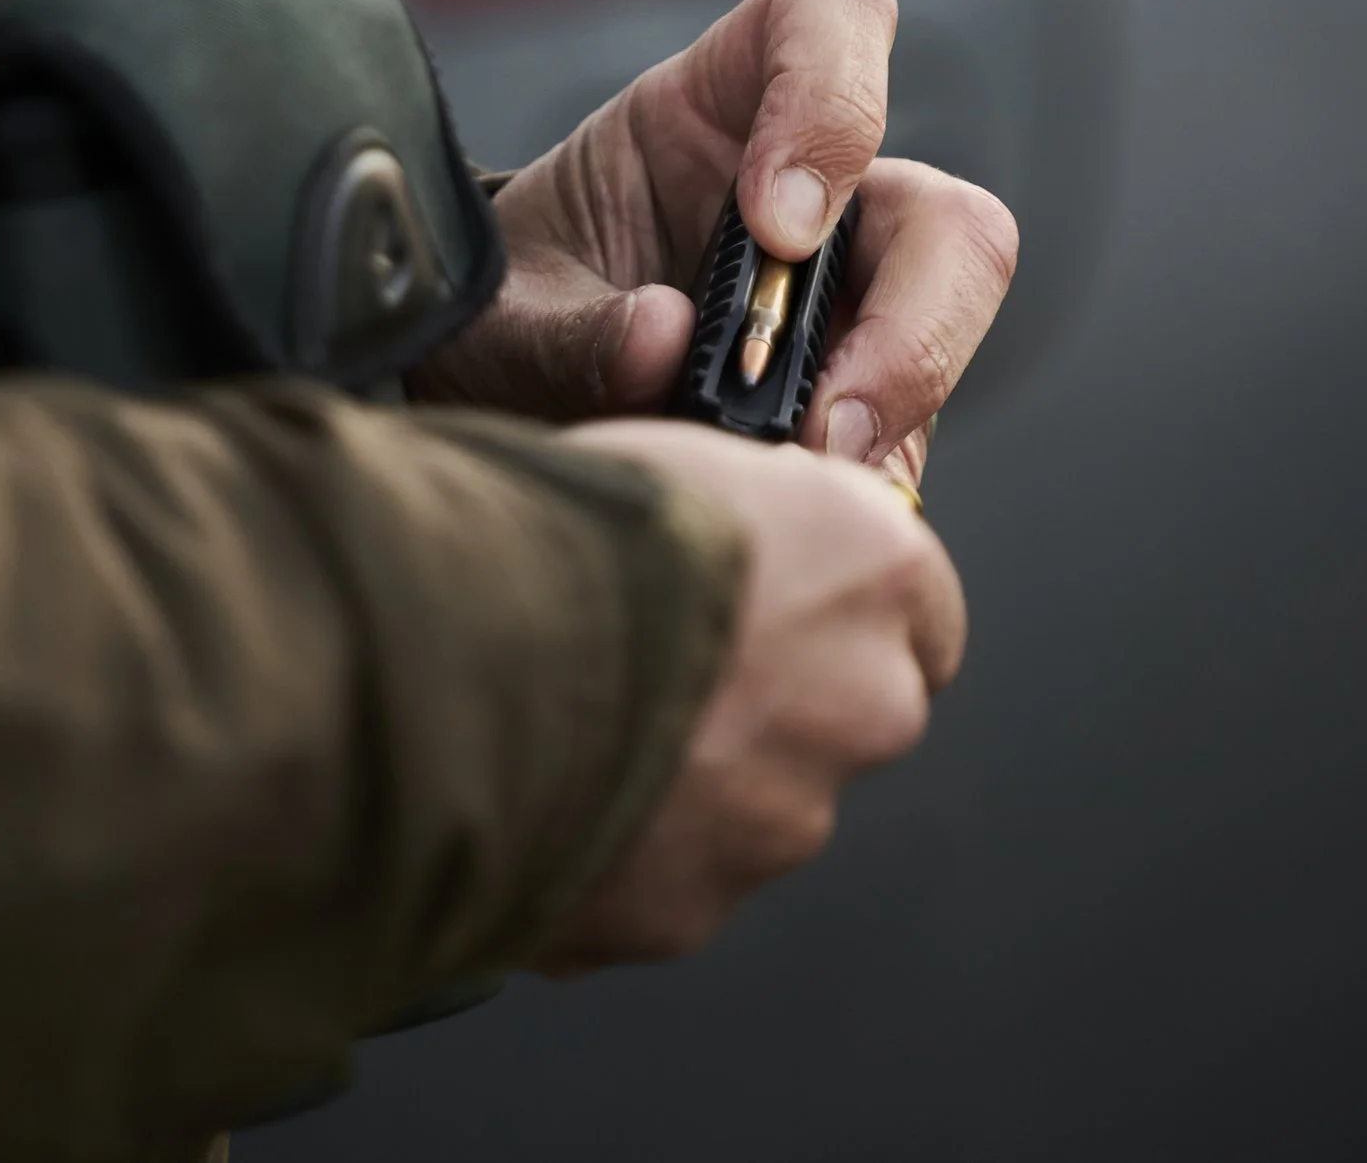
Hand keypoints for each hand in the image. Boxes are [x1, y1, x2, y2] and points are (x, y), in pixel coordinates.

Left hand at [415, 0, 1019, 492]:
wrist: (493, 402)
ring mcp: (853, 300)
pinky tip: (795, 507)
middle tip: (822, 417)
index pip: (831, 19)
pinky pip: (908, 434)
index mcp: (722, 103)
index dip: (833, 102)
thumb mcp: (497, 318)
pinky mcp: (859, 395)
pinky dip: (863, 478)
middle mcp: (819, 194)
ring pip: (955, 328)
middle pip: (947, 214)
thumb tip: (663, 341)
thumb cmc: (502, 317)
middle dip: (912, 320)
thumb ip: (565, 329)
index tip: (773, 224)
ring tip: (805, 479)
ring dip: (898, 408)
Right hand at [534, 418, 966, 971]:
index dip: (840, 609)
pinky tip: (535, 797)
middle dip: (768, 708)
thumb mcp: (678, 457)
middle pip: (844, 719)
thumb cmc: (549, 523)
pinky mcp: (695, 910)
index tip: (791, 610)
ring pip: (754, 811)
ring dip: (687, 785)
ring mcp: (783, 820)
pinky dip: (615, 856)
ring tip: (569, 734)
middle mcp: (863, 702)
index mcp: (874, 567)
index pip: (920, 607)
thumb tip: (742, 546)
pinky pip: (662, 884)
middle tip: (654, 672)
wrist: (447, 653)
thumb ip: (751, 520)